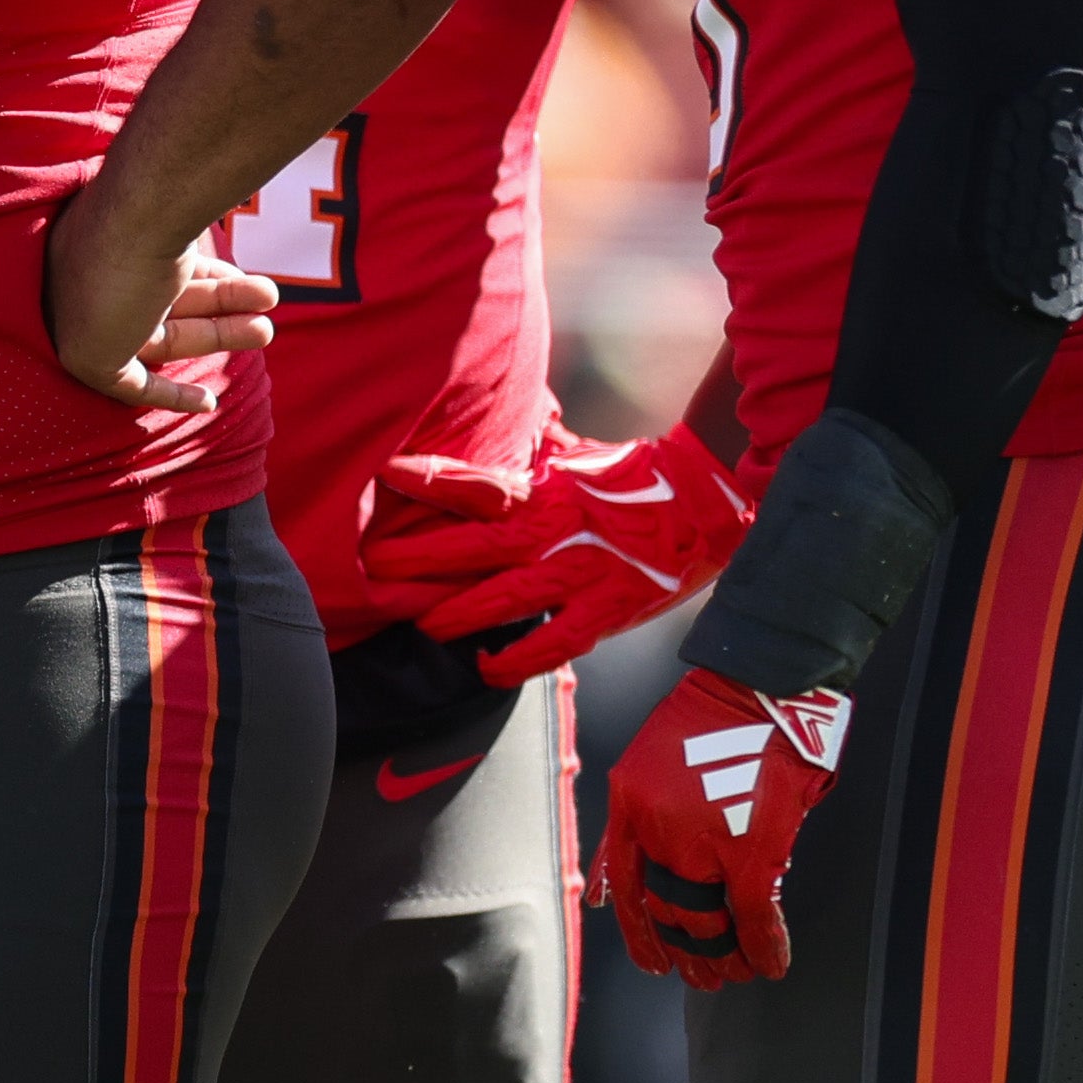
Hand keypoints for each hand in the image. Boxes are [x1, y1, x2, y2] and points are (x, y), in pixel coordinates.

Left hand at [48, 192, 274, 411]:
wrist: (141, 211)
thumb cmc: (163, 200)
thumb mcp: (181, 211)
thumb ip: (195, 223)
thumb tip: (228, 188)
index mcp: (101, 235)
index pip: (155, 269)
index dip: (203, 277)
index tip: (236, 277)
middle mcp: (87, 276)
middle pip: (165, 302)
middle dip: (220, 304)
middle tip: (268, 297)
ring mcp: (82, 317)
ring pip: (162, 336)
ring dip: (217, 335)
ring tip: (266, 331)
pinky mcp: (87, 358)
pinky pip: (132, 385)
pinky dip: (171, 394)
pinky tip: (208, 402)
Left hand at [364, 423, 754, 680]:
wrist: (707, 504)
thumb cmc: (632, 479)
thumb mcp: (575, 455)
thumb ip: (528, 447)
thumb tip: (497, 414)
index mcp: (545, 490)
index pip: (477, 482)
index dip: (430, 477)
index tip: (386, 475)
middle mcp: (556, 531)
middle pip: (476, 546)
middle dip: (421, 558)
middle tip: (375, 569)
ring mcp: (582, 573)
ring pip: (507, 598)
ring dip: (460, 615)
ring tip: (425, 627)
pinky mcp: (607, 610)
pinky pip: (555, 643)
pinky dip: (518, 660)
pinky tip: (487, 668)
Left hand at [589, 664, 850, 985]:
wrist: (764, 684)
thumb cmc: (714, 717)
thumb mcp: (648, 763)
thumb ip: (632, 822)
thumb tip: (605, 886)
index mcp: (629, 805)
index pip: (625, 886)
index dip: (639, 933)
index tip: (652, 964)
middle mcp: (659, 829)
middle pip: (670, 911)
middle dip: (687, 951)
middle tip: (702, 976)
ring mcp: (706, 843)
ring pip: (709, 922)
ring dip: (724, 956)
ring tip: (734, 974)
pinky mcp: (755, 850)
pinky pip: (755, 916)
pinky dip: (765, 945)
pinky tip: (772, 964)